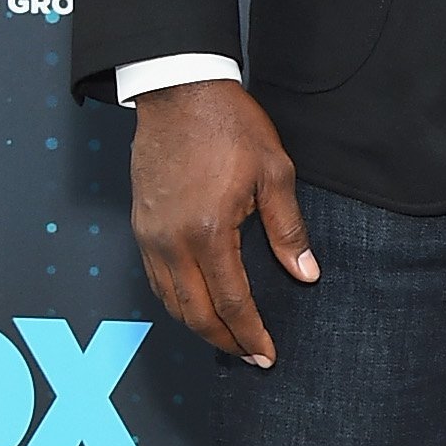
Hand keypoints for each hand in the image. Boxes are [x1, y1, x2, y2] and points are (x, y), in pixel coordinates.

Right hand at [129, 79, 317, 365]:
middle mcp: (173, 242)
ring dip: (198, 326)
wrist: (179, 89)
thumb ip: (288, 230)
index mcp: (210, 232)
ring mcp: (151, 236)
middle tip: (250, 356)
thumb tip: (305, 274)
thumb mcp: (274, 172)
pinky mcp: (140, 225)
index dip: (251, 334)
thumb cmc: (229, 125)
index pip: (232, 302)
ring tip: (227, 338)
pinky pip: (155, 279)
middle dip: (225, 341)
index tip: (267, 354)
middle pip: (195, 313)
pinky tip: (196, 304)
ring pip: (171, 302)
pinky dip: (176, 302)